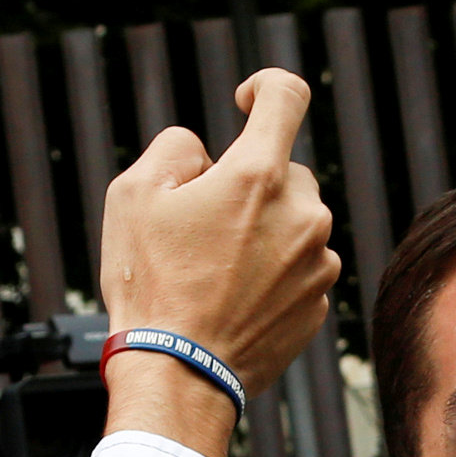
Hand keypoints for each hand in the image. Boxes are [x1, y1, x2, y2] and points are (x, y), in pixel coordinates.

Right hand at [100, 69, 338, 408]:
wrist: (179, 370)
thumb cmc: (151, 281)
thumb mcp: (134, 194)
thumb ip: (176, 149)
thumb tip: (206, 152)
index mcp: (258, 176)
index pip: (286, 96)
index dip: (265, 87)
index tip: (245, 102)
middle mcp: (304, 214)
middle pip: (284, 171)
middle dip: (248, 183)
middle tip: (202, 221)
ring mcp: (318, 261)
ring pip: (295, 222)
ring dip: (263, 229)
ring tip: (214, 267)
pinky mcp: (321, 302)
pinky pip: (299, 266)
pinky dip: (273, 270)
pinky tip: (234, 296)